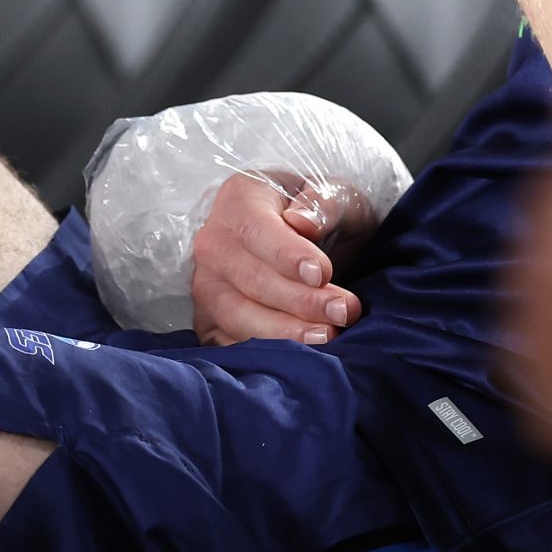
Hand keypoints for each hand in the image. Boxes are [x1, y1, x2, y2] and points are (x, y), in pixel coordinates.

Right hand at [191, 173, 372, 345]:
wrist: (311, 241)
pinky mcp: (210, 320)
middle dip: (299, 301)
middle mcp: (213, 241)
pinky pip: (227, 344)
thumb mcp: (336, 195)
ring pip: (236, 315)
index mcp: (239, 198)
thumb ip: (323, 203)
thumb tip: (301, 222)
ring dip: (283, 332)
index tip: (323, 274)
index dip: (287, 255)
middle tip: (344, 311)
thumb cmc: (322, 214)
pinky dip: (263, 354)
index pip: (255, 230)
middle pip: (249, 278)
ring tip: (328, 336)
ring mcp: (207, 284)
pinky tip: (299, 355)